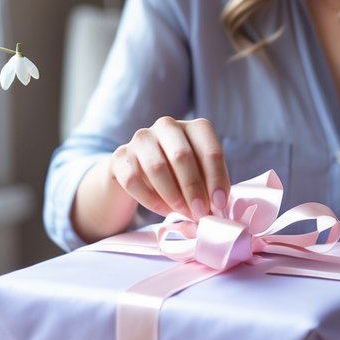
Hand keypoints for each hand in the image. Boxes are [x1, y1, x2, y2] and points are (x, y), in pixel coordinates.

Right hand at [110, 117, 230, 219]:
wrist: (138, 173)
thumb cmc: (178, 175)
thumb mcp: (199, 176)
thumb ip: (208, 187)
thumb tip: (216, 206)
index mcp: (193, 127)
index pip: (209, 149)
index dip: (216, 178)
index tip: (219, 203)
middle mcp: (167, 126)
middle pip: (181, 156)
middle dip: (193, 188)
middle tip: (199, 212)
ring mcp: (141, 138)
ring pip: (157, 167)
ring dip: (173, 196)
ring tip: (183, 213)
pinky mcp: (120, 156)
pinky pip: (133, 180)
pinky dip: (151, 200)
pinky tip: (163, 210)